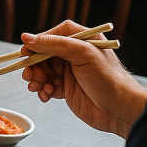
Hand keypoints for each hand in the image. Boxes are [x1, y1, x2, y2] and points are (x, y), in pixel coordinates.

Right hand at [20, 20, 146, 137]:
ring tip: (36, 87)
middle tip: (29, 75)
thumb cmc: (109, 79)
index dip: (37, 44)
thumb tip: (27, 38)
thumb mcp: (82, 54)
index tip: (26, 53)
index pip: (52, 36)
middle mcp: (74, 54)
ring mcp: (70, 72)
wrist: (121, 110)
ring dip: (36, 79)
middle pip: (43, 54)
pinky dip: (43, 90)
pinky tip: (47, 95)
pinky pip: (47, 86)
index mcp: (81, 40)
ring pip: (43, 71)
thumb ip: (54, 44)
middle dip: (34, 65)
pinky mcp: (67, 89)